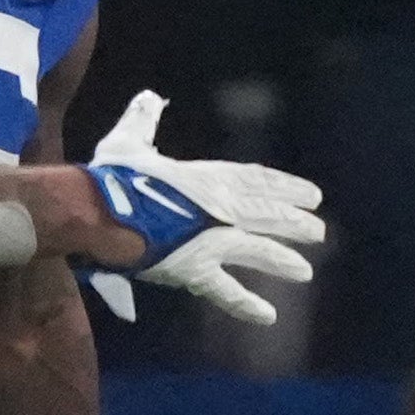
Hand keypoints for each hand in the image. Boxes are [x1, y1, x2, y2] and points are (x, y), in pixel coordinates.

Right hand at [69, 89, 323, 324]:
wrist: (96, 211)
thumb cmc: (110, 177)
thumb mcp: (128, 141)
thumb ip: (143, 120)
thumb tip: (149, 97)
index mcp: (206, 177)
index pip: (257, 180)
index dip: (285, 187)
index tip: (311, 194)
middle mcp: (219, 206)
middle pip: (266, 213)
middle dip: (293, 222)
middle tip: (318, 230)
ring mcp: (211, 238)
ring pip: (258, 248)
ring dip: (282, 259)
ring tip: (306, 271)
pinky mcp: (195, 268)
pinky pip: (225, 290)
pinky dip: (246, 305)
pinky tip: (268, 317)